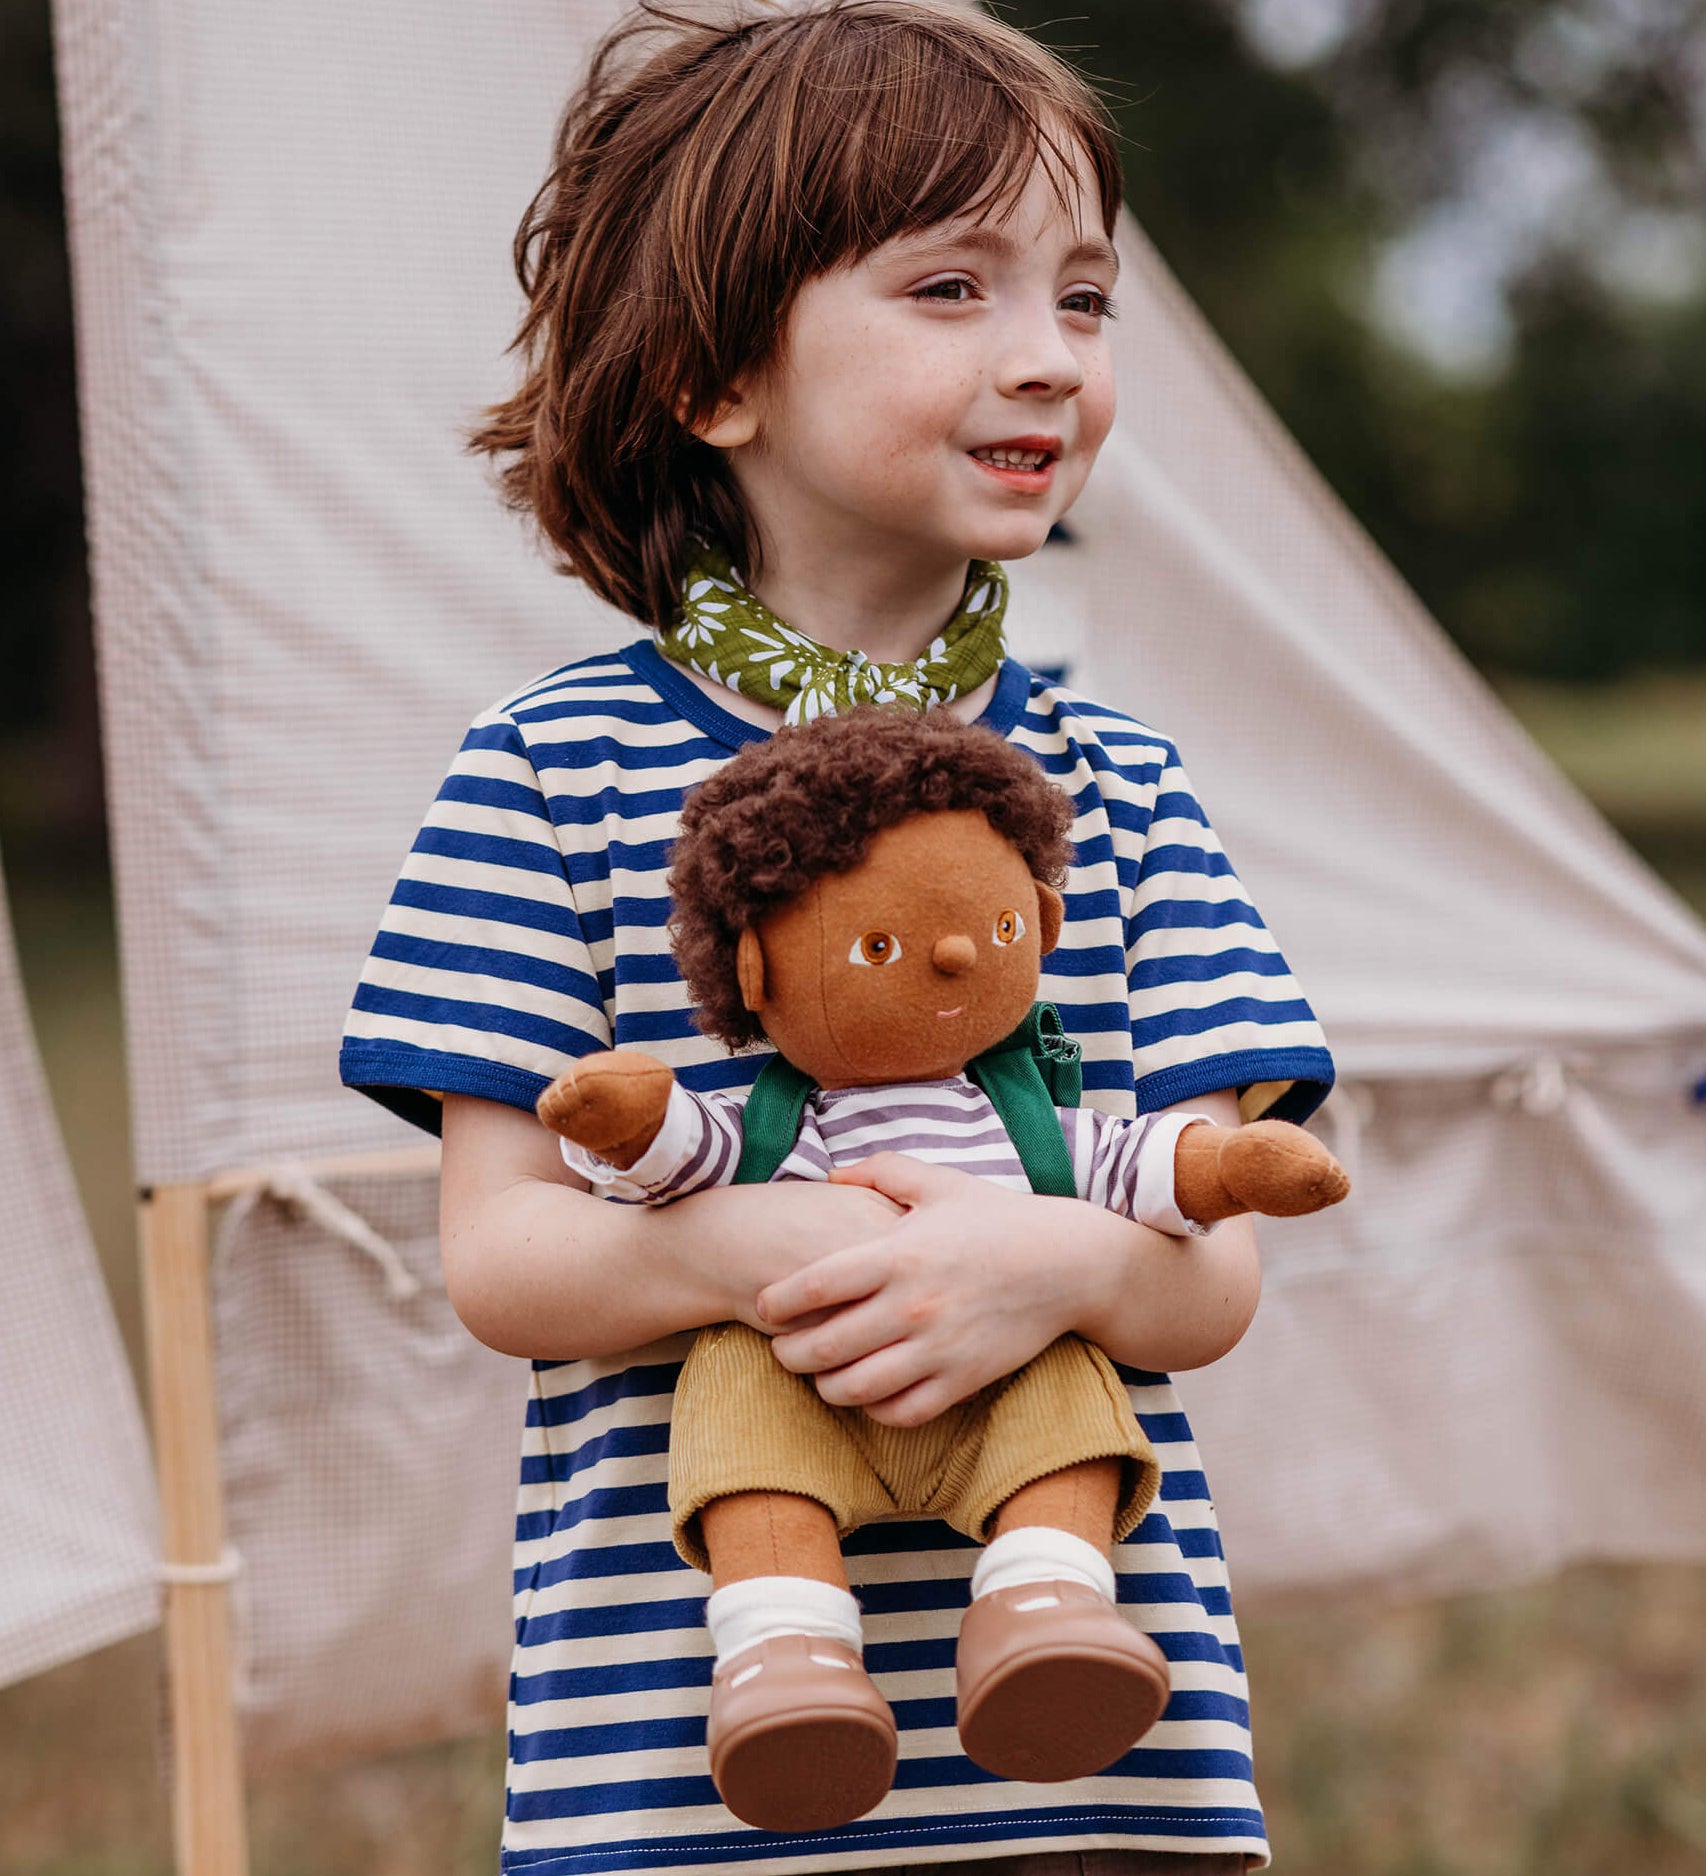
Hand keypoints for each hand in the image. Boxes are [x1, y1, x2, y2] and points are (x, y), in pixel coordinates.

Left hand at [754, 1155, 1100, 1427]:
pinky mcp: (963, 1379)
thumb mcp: (939, 1182)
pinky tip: (869, 1394)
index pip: (814, 1285)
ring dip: (826, 1387)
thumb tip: (831, 1175)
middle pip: (823, 1346)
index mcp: (898, 1254)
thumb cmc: (999, 1218)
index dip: (777, 1301)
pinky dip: (875, 1410)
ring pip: (855, 1388)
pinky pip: (902, 1412)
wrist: (1068, 1263)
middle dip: (789, 1354)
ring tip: (821, 1376)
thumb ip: (880, 1171)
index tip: (764, 1305)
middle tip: (782, 1349)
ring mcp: (938, 1348)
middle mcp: (912, 1305)